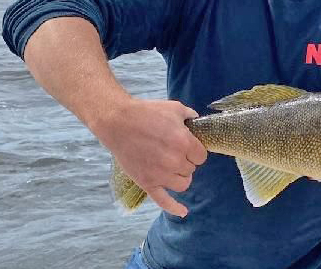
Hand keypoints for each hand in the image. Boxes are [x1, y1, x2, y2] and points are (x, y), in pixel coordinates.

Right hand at [94, 97, 207, 216]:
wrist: (118, 122)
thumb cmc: (147, 113)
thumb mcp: (174, 108)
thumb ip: (190, 116)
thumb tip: (197, 121)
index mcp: (184, 143)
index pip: (201, 156)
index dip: (195, 151)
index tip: (187, 146)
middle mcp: (175, 161)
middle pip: (191, 169)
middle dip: (186, 161)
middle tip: (173, 151)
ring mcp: (160, 174)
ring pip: (182, 184)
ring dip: (180, 177)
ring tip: (173, 168)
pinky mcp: (146, 182)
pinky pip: (163, 201)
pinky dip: (174, 208)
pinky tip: (183, 212)